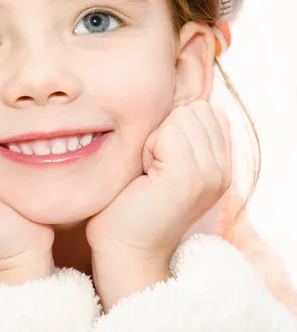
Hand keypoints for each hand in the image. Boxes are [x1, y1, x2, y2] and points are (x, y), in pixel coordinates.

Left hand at [86, 100, 231, 263]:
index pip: (206, 110)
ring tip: (149, 170)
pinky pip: (166, 133)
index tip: (160, 157)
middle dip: (165, 128)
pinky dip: (148, 147)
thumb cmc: (132, 200)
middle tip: (152, 164)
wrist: (125, 247)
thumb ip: (180, 133)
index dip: (174, 124)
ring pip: (181, 117)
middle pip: (194, 109)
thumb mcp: (165, 160)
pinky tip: (145, 175)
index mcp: (220, 165)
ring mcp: (210, 174)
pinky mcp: (188, 177)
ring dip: (155, 138)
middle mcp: (222, 170)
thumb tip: (177, 100)